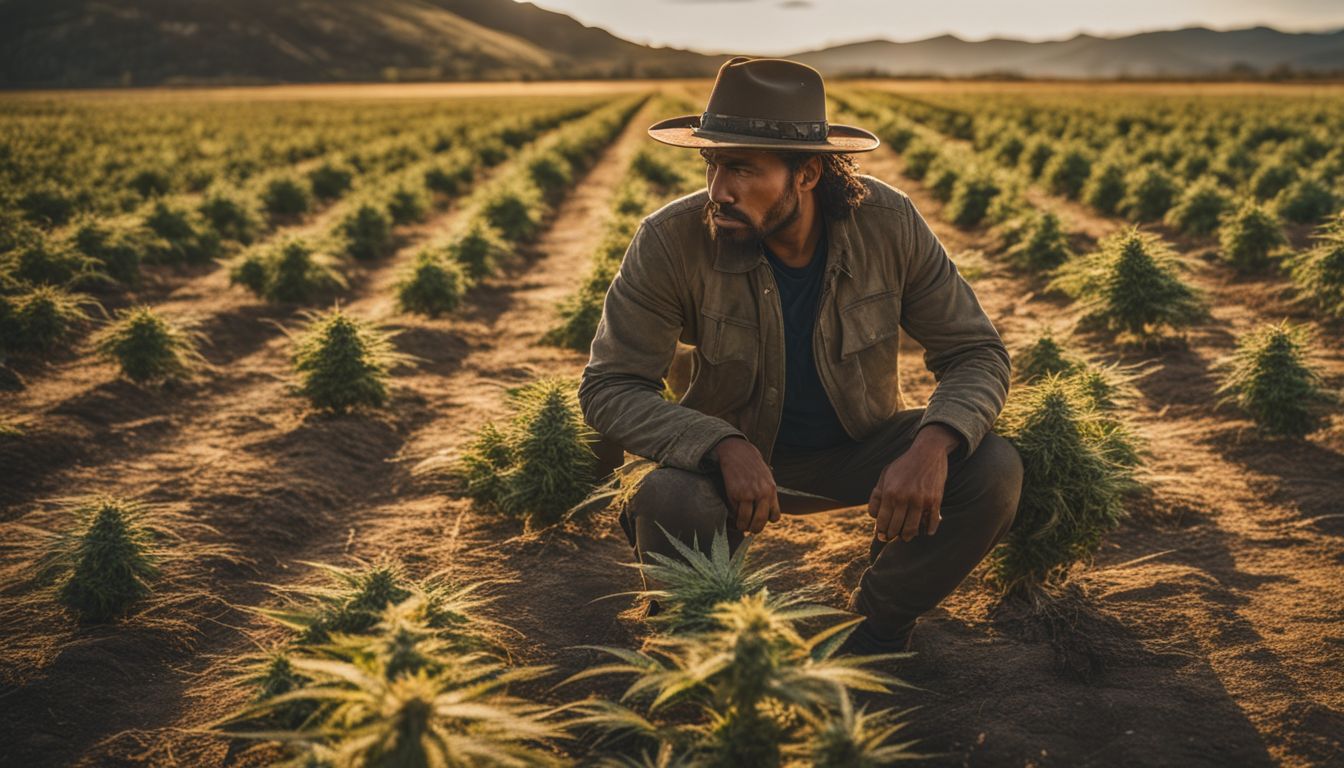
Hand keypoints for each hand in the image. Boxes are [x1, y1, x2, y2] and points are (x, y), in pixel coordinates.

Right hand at [711, 437, 780, 534]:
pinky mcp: (735, 493)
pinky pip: (735, 511)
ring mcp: (748, 494)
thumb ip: (767, 494)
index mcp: (772, 491)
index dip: (767, 520)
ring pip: (746, 520)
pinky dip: (734, 514)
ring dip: (742, 525)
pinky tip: (734, 510)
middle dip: (755, 529)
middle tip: (750, 530)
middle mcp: (762, 494)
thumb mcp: (766, 478)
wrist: (737, 452)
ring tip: (740, 525)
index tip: (761, 520)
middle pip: (760, 521)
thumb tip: (765, 513)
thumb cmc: (752, 467)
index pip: (774, 516)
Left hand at [868, 424, 959, 542]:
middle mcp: (904, 498)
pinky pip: (931, 522)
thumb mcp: (885, 476)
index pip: (882, 521)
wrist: (928, 452)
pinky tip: (926, 532)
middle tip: (892, 537)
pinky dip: (928, 530)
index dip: (881, 532)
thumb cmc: (904, 465)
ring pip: (912, 529)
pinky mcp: (935, 500)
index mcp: (890, 492)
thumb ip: (877, 495)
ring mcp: (921, 500)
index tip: (882, 536)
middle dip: (892, 536)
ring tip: (906, 537)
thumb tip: (873, 516)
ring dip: (908, 536)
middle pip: (896, 527)